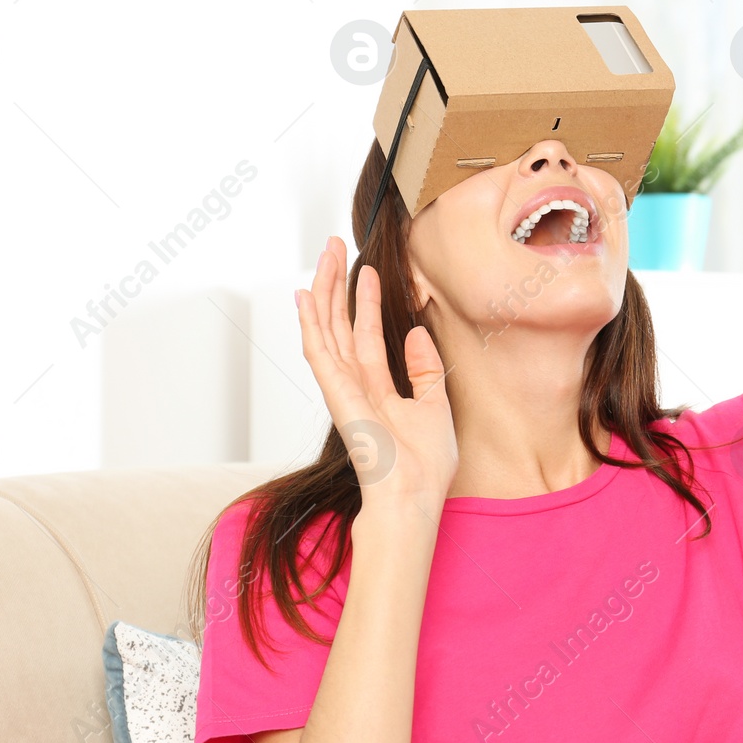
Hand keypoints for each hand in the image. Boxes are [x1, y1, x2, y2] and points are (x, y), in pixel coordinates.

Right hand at [296, 236, 457, 508]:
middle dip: (337, 283)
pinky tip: (306, 296)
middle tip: (334, 245)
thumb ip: (424, 369)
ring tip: (325, 254)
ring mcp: (343, 389)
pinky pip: (320, 353)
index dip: (364, 300)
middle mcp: (354, 384)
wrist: (414, 497)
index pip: (365, 333)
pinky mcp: (338, 395)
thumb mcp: (436, 405)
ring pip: (327, 329)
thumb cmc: (424, 465)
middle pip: (339, 323)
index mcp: (376, 388)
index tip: (366, 268)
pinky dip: (311, 324)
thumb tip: (414, 331)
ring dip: (325, 291)